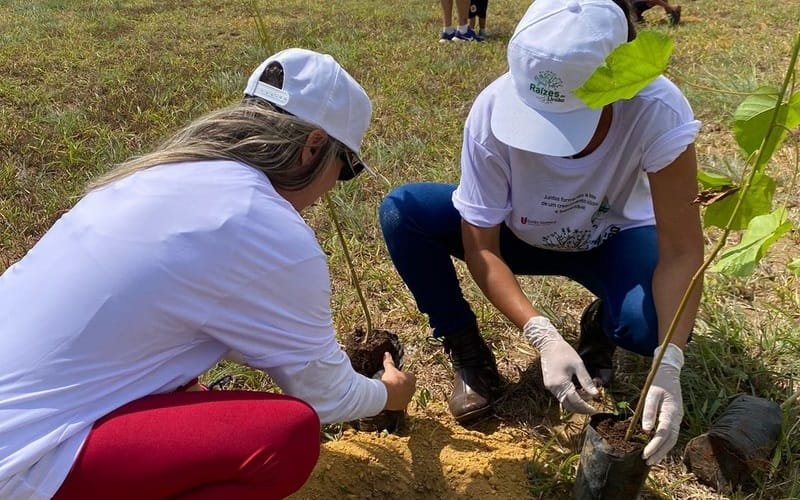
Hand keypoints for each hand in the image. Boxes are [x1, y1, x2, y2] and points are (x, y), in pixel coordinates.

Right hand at [379, 352, 415, 410]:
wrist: (386, 395)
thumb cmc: (391, 379)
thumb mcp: (390, 369)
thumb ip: (389, 361)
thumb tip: (386, 353)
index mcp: (412, 379)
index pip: (410, 376)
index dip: (404, 376)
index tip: (397, 376)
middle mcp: (413, 389)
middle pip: (409, 386)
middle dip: (403, 385)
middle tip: (393, 384)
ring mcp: (409, 398)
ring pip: (405, 395)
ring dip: (400, 394)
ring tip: (390, 392)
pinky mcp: (403, 405)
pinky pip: (401, 403)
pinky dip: (396, 401)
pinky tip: (390, 399)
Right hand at [523, 316, 597, 413]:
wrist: (548, 344)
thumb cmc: (565, 352)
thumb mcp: (579, 365)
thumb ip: (586, 381)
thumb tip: (595, 394)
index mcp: (561, 383)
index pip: (576, 401)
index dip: (586, 407)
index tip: (595, 410)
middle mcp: (554, 388)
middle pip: (568, 405)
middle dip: (580, 408)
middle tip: (591, 408)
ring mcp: (549, 387)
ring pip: (563, 401)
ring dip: (575, 402)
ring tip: (586, 397)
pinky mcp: (548, 384)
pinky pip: (560, 395)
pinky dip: (569, 397)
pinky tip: (577, 392)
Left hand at [642, 343, 683, 465]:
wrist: (669, 371)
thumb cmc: (658, 381)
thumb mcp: (650, 394)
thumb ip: (649, 411)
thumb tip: (646, 430)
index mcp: (672, 411)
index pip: (663, 433)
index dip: (654, 445)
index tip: (645, 454)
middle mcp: (677, 417)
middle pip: (670, 440)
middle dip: (659, 452)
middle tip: (647, 462)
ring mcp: (677, 418)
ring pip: (672, 439)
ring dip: (662, 450)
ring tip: (651, 460)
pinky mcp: (674, 417)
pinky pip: (670, 434)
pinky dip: (664, 443)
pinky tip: (656, 448)